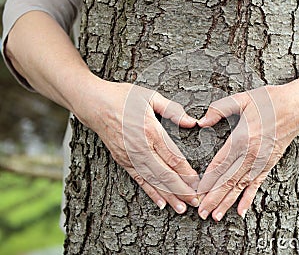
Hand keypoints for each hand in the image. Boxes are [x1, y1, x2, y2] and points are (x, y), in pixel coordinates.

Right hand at [76, 79, 199, 213]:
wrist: (93, 104)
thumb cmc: (122, 98)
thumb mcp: (150, 96)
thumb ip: (173, 110)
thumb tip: (192, 122)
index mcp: (151, 130)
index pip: (173, 157)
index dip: (187, 172)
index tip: (198, 182)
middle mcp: (141, 148)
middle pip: (165, 174)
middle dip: (182, 190)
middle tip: (196, 202)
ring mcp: (130, 157)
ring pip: (153, 181)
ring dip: (169, 196)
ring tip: (182, 208)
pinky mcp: (123, 161)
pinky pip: (140, 180)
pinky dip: (151, 193)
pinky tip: (161, 203)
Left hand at [197, 83, 298, 220]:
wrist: (298, 106)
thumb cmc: (269, 100)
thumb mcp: (242, 99)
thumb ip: (219, 109)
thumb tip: (201, 121)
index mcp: (242, 138)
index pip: (219, 165)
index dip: (206, 181)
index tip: (195, 193)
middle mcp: (251, 155)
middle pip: (228, 181)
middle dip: (213, 198)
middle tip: (201, 213)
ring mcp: (261, 162)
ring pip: (240, 187)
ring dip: (227, 202)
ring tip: (215, 216)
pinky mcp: (269, 164)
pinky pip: (257, 185)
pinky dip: (248, 199)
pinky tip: (241, 212)